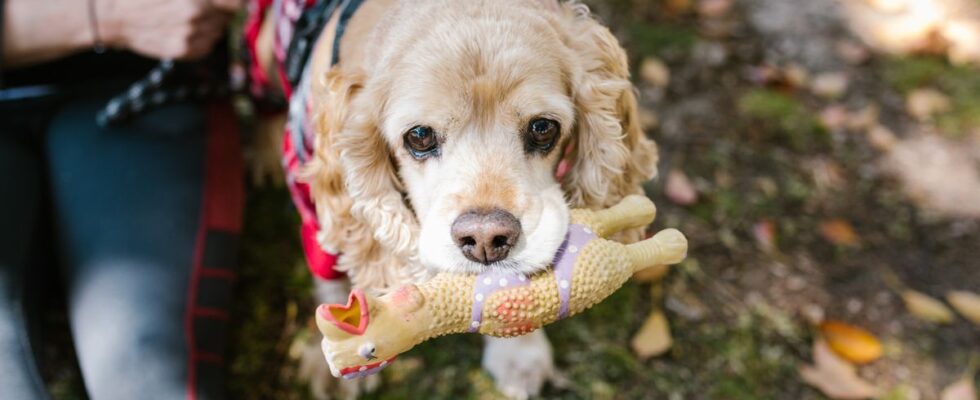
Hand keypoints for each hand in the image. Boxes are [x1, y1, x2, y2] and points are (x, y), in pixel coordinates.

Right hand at [97, 0, 243, 59]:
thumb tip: (237, 1)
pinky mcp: (186, 51)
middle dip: (221, 10)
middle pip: (230, 16)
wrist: (116, 16)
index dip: (239, 3)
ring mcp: (191, 34)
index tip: (235, 3)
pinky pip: (209, 45)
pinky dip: (203, 38)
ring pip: (220, 30)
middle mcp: (196, 13)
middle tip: (200, 7)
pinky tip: (184, 29)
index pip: (239, 2)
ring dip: (212, 24)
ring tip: (188, 17)